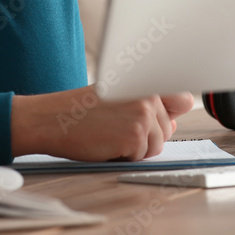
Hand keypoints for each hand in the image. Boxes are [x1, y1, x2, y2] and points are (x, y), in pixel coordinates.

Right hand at [10, 86, 195, 160]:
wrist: (51, 119)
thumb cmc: (79, 110)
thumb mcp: (116, 98)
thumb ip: (149, 108)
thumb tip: (172, 124)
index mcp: (143, 78)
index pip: (183, 100)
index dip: (171, 113)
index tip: (162, 117)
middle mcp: (148, 92)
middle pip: (167, 129)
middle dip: (146, 135)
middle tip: (115, 127)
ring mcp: (144, 113)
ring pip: (156, 144)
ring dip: (135, 147)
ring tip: (110, 134)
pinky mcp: (136, 135)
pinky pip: (142, 156)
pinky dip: (125, 157)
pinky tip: (106, 143)